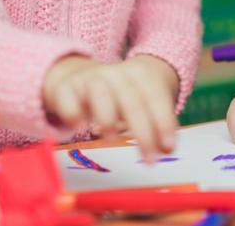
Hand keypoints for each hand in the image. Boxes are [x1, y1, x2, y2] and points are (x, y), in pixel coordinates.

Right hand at [41, 55, 178, 161]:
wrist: (78, 76)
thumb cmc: (116, 96)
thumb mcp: (138, 101)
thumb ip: (153, 123)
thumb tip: (166, 148)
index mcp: (138, 74)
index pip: (155, 97)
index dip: (163, 122)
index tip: (168, 148)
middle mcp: (114, 74)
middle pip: (132, 101)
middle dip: (143, 133)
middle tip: (150, 160)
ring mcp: (89, 80)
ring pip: (100, 93)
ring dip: (108, 117)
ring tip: (112, 139)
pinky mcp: (66, 89)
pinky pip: (68, 99)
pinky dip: (73, 112)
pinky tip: (79, 126)